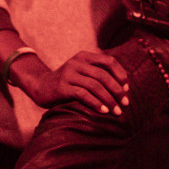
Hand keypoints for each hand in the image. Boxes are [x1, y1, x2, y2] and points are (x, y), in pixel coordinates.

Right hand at [14, 49, 131, 115]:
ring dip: (109, 100)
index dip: (120, 74)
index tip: (127, 89)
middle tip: (125, 104)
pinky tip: (104, 111)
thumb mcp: (83, 73)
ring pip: (95, 86)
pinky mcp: (62, 87)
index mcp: (84, 56)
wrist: (41, 87)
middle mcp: (76, 62)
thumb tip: (124, 85)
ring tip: (117, 112)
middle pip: (103, 75)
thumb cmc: (68, 82)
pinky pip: (83, 95)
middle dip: (117, 90)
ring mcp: (68, 74)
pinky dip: (96, 103)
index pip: (108, 61)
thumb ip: (99, 73)